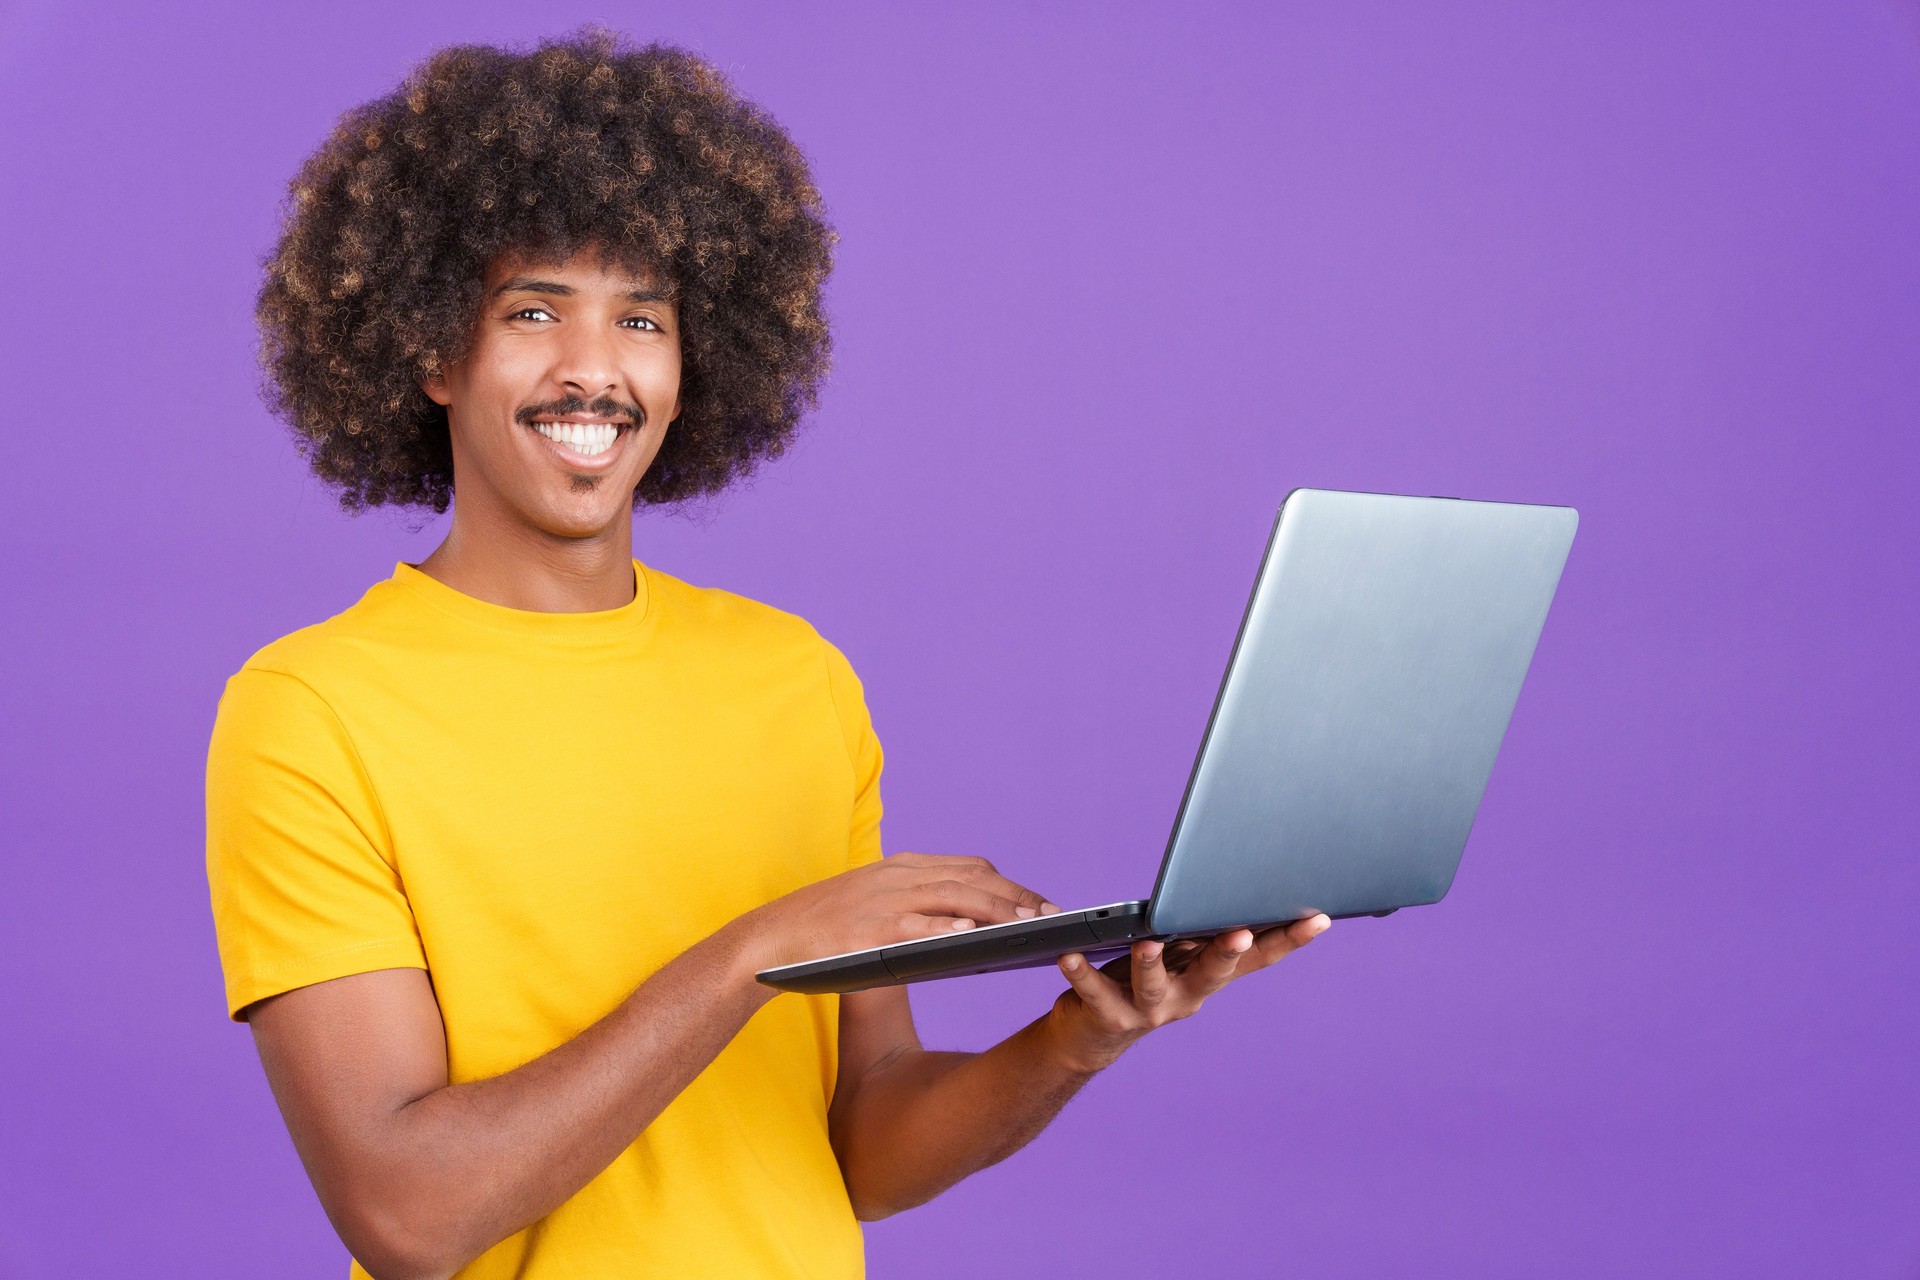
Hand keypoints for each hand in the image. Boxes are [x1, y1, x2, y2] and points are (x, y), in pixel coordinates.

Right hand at [736, 853, 1057, 973]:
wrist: (770, 940)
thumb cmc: (826, 931)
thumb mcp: (873, 904)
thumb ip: (915, 907)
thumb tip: (967, 927)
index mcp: (901, 867)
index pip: (971, 867)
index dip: (1011, 885)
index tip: (1041, 904)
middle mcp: (898, 876)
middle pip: (973, 879)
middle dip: (1018, 897)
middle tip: (1053, 917)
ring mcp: (883, 900)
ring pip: (955, 897)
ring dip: (998, 910)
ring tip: (1029, 927)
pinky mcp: (868, 928)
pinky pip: (916, 925)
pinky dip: (946, 927)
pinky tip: (973, 936)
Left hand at [1043, 914, 1331, 1073]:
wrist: (1092, 1036)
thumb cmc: (1142, 976)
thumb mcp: (1178, 951)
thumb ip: (1201, 927)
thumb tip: (1230, 880)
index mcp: (1208, 974)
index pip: (1256, 957)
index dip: (1289, 939)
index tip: (1319, 917)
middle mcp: (1187, 996)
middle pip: (1212, 973)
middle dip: (1227, 952)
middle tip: (1241, 933)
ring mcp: (1148, 1011)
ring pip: (1153, 984)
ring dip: (1151, 963)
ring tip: (1148, 941)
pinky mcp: (1107, 1016)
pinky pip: (1093, 992)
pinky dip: (1081, 974)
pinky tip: (1069, 955)